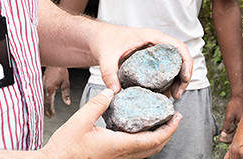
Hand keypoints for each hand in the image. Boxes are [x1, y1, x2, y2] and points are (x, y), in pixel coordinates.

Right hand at [39, 88, 180, 158]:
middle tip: (174, 117)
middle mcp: (121, 155)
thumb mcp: (80, 120)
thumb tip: (111, 90)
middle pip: (155, 148)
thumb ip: (98, 103)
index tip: (176, 117)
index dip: (168, 129)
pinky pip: (136, 153)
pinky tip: (140, 131)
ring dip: (158, 138)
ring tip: (161, 122)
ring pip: (146, 152)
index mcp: (118, 146)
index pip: (153, 140)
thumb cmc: (65, 147)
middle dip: (168, 133)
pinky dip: (145, 142)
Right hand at [43, 66, 71, 117]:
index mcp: (49, 88)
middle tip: (48, 116)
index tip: (52, 114)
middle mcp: (43, 87)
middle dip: (45, 110)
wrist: (55, 62)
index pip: (49, 102)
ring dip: (42, 106)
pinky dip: (41, 99)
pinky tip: (42, 102)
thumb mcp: (66, 83)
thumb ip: (66, 94)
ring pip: (40, 98)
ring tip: (45, 111)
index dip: (50, 109)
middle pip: (43, 102)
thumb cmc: (60, 70)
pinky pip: (39, 94)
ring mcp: (40, 85)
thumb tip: (68, 102)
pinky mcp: (40, 83)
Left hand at [93, 27, 191, 97]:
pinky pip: (164, 72)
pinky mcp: (149, 62)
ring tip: (171, 97)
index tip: (185, 79)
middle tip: (177, 94)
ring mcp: (154, 53)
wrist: (97, 38)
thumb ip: (109, 73)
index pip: (178, 47)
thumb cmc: (104, 40)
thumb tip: (115, 92)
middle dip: (183, 77)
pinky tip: (161, 95)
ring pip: (174, 67)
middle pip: (180, 59)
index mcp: (152, 37)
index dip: (186, 63)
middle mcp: (156, 44)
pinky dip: (166, 83)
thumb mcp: (106, 56)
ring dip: (176, 82)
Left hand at [217, 93, 242, 142]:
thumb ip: (226, 126)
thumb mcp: (229, 117)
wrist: (238, 98)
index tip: (220, 140)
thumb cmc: (234, 106)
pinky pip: (236, 128)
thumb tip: (222, 135)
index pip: (235, 138)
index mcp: (242, 126)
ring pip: (236, 132)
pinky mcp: (241, 121)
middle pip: (236, 136)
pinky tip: (226, 130)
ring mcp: (242, 124)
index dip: (227, 140)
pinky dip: (231, 130)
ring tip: (222, 135)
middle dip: (228, 138)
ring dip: (229, 134)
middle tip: (220, 139)